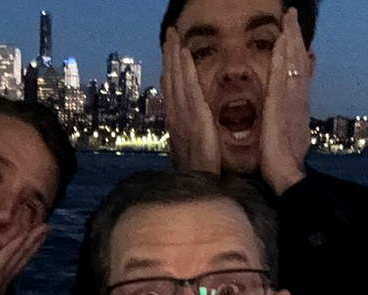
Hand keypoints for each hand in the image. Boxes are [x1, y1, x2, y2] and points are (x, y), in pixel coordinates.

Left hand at [0, 223, 49, 294]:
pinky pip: (4, 259)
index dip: (27, 248)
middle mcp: (2, 280)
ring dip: (30, 242)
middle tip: (47, 227)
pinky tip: (23, 237)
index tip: (37, 234)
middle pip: (21, 258)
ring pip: (17, 257)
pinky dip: (14, 248)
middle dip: (34, 242)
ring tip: (43, 228)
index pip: (15, 262)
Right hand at [161, 26, 220, 173]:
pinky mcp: (196, 120)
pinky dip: (185, 70)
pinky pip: (190, 89)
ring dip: (174, 57)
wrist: (199, 187)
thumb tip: (186, 132)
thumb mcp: (190, 157)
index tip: (169, 55)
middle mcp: (176, 119)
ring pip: (177, 81)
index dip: (170, 73)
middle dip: (169, 57)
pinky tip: (184, 54)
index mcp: (177, 127)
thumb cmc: (198, 176)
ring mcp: (183, 118)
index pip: (172, 94)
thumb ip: (187, 142)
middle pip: (171, 82)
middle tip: (168, 34)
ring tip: (172, 36)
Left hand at [260, 8, 311, 194]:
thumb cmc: (281, 161)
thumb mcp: (284, 135)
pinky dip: (284, 59)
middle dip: (295, 38)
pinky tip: (283, 43)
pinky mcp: (282, 108)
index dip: (294, 52)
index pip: (295, 73)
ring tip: (289, 20)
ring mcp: (291, 102)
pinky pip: (283, 78)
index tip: (291, 34)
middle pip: (297, 63)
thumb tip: (282, 110)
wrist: (286, 175)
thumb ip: (285, 119)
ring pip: (292, 65)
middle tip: (292, 15)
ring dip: (291, 41)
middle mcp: (296, 100)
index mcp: (294, 106)